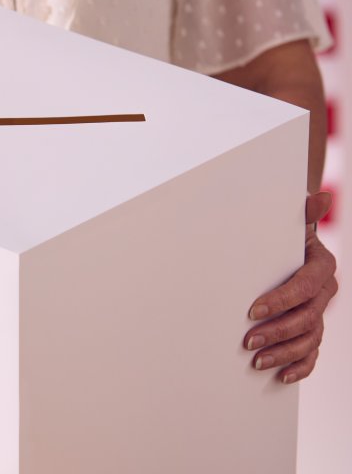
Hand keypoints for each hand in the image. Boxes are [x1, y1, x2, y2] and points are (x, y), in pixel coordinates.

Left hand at [244, 192, 337, 383]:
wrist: (288, 246)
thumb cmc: (283, 236)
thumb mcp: (289, 224)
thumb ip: (302, 213)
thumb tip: (322, 196)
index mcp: (321, 267)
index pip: (304, 288)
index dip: (281, 300)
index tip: (252, 310)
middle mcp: (325, 292)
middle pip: (307, 318)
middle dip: (277, 331)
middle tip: (248, 341)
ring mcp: (320, 312)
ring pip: (309, 339)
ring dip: (284, 353)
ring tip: (257, 361)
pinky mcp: (312, 329)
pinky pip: (313, 353)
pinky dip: (300, 366)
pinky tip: (283, 376)